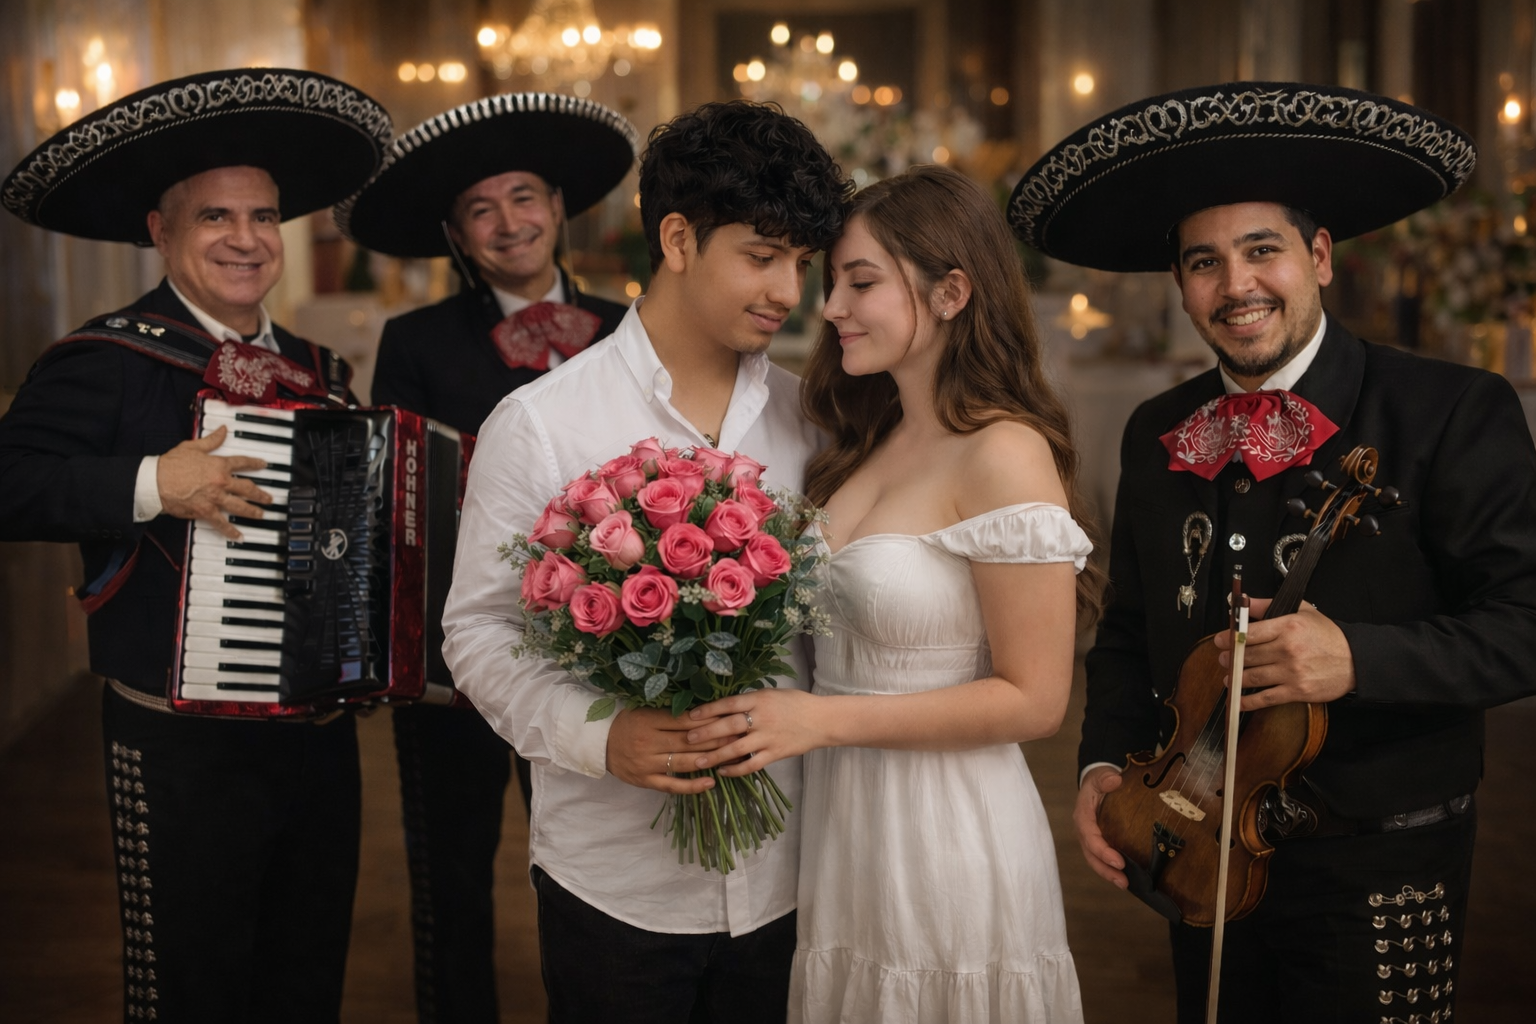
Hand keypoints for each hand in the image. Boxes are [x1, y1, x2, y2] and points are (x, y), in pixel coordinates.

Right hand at [156, 426, 271, 539]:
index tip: (263, 465)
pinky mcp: (205, 511)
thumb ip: (211, 440)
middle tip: (269, 498)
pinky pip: (221, 523)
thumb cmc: (170, 464)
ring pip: (240, 506)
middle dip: (260, 494)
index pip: (242, 463)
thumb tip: (223, 431)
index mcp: (218, 465)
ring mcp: (215, 498)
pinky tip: (239, 536)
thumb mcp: (192, 447)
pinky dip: (231, 531)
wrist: (155, 481)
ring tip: (262, 515)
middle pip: (247, 488)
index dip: (255, 463)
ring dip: (253, 511)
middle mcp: (220, 481)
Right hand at [606, 706, 726, 794]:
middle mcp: (648, 743)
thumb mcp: (644, 711)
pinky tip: (710, 783)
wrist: (598, 743)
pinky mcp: (645, 781)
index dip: (710, 721)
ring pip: (683, 763)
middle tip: (739, 737)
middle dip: (716, 739)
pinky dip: (692, 786)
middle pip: (688, 742)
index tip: (730, 719)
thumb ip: (670, 713)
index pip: (685, 721)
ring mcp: (646, 764)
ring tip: (731, 757)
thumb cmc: (627, 723)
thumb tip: (705, 712)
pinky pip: (671, 786)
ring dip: (709, 760)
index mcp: (649, 721)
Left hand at [685, 687, 823, 775]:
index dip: (709, 710)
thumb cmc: (795, 704)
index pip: (729, 704)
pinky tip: (722, 772)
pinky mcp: (775, 753)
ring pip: (736, 748)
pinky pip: (752, 764)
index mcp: (760, 700)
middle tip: (687, 739)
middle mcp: (762, 718)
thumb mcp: (771, 695)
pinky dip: (736, 770)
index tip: (691, 715)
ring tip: (698, 761)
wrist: (821, 720)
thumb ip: (750, 701)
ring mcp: (768, 737)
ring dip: (715, 756)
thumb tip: (723, 706)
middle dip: (706, 733)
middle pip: (728, 726)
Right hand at [1074, 765, 1126, 888]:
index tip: (1119, 861)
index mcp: (1083, 815)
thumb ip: (1105, 778)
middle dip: (1105, 869)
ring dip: (1108, 873)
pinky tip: (1125, 876)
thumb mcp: (1101, 775)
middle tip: (1123, 881)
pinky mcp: (1098, 841)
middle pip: (1090, 854)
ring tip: (1124, 884)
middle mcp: (1083, 830)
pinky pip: (1101, 857)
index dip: (1102, 851)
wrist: (1096, 781)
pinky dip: (1111, 868)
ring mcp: (1089, 837)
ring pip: (1094, 859)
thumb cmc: (1099, 780)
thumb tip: (1114, 780)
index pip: (1089, 836)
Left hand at [1214, 597, 1355, 708]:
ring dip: (1235, 678)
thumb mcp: (1302, 611)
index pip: (1250, 633)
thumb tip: (1243, 602)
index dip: (1229, 638)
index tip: (1219, 640)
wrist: (1355, 660)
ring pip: (1252, 677)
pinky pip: (1265, 698)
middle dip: (1230, 659)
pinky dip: (1248, 701)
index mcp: (1288, 627)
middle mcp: (1288, 650)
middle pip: (1247, 656)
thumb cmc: (1328, 635)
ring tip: (1229, 677)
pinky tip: (1237, 700)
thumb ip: (1269, 605)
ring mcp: (1292, 672)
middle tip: (1224, 659)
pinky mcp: (1297, 691)